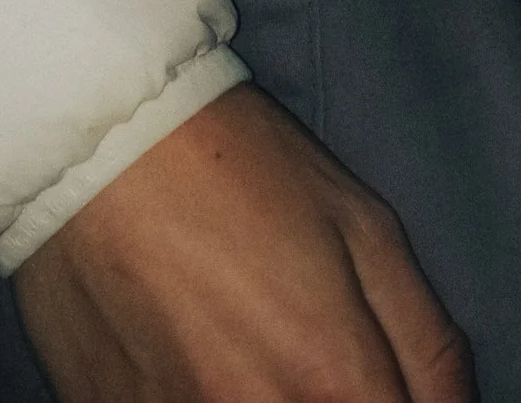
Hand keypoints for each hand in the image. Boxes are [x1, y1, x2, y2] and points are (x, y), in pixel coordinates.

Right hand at [14, 83, 476, 400]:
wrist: (92, 144)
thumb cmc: (239, 171)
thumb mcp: (367, 233)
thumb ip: (429, 353)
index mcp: (333, 386)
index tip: (378, 384)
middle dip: (337, 401)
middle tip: (309, 357)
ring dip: (270, 400)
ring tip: (248, 349)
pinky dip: (204, 402)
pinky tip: (197, 361)